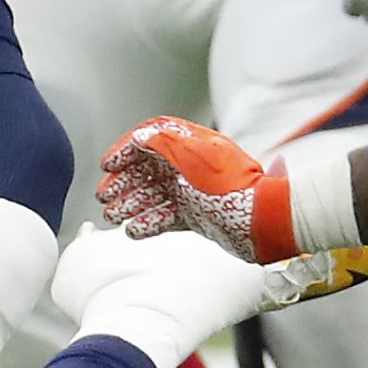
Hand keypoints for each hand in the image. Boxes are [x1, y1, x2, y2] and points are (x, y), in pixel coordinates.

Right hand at [98, 115, 271, 257]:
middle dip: (122, 183)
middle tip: (105, 196)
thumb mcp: (194, 156)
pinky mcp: (196, 215)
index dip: (125, 152)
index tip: (108, 165)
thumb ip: (164, 142)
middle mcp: (189, 167)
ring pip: (152, 196)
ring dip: (130, 205)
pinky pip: (164, 217)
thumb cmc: (234, 188)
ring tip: (113, 216)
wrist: (262, 222)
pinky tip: (134, 230)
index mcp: (190, 147)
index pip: (149, 142)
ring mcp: (191, 192)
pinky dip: (148, 223)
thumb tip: (140, 137)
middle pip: (146, 171)